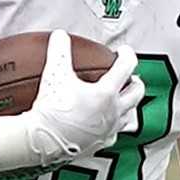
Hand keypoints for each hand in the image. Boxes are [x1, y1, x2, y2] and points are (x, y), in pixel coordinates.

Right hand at [0, 31, 141, 169]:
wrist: (42, 140)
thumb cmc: (51, 110)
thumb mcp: (55, 74)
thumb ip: (59, 51)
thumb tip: (60, 36)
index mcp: (106, 93)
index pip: (127, 66)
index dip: (127, 54)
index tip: (123, 52)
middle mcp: (113, 111)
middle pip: (137, 92)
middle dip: (135, 81)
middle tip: (129, 76)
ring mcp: (109, 129)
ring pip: (131, 115)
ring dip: (130, 104)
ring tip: (124, 99)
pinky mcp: (102, 143)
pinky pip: (116, 133)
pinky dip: (115, 125)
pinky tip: (108, 123)